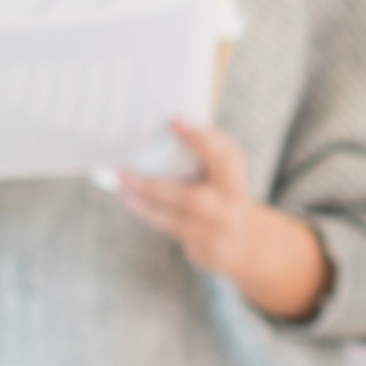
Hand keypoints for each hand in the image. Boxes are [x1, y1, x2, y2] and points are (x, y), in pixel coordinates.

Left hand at [108, 115, 330, 322]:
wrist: (242, 240)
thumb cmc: (221, 192)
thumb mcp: (222, 171)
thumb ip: (204, 151)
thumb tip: (164, 129)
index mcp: (236, 175)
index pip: (224, 156)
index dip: (201, 139)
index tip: (174, 121)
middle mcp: (230, 203)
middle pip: (194, 199)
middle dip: (155, 186)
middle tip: (124, 170)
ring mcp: (216, 228)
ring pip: (175, 217)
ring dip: (145, 200)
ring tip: (122, 182)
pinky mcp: (203, 243)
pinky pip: (171, 226)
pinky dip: (148, 210)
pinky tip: (130, 198)